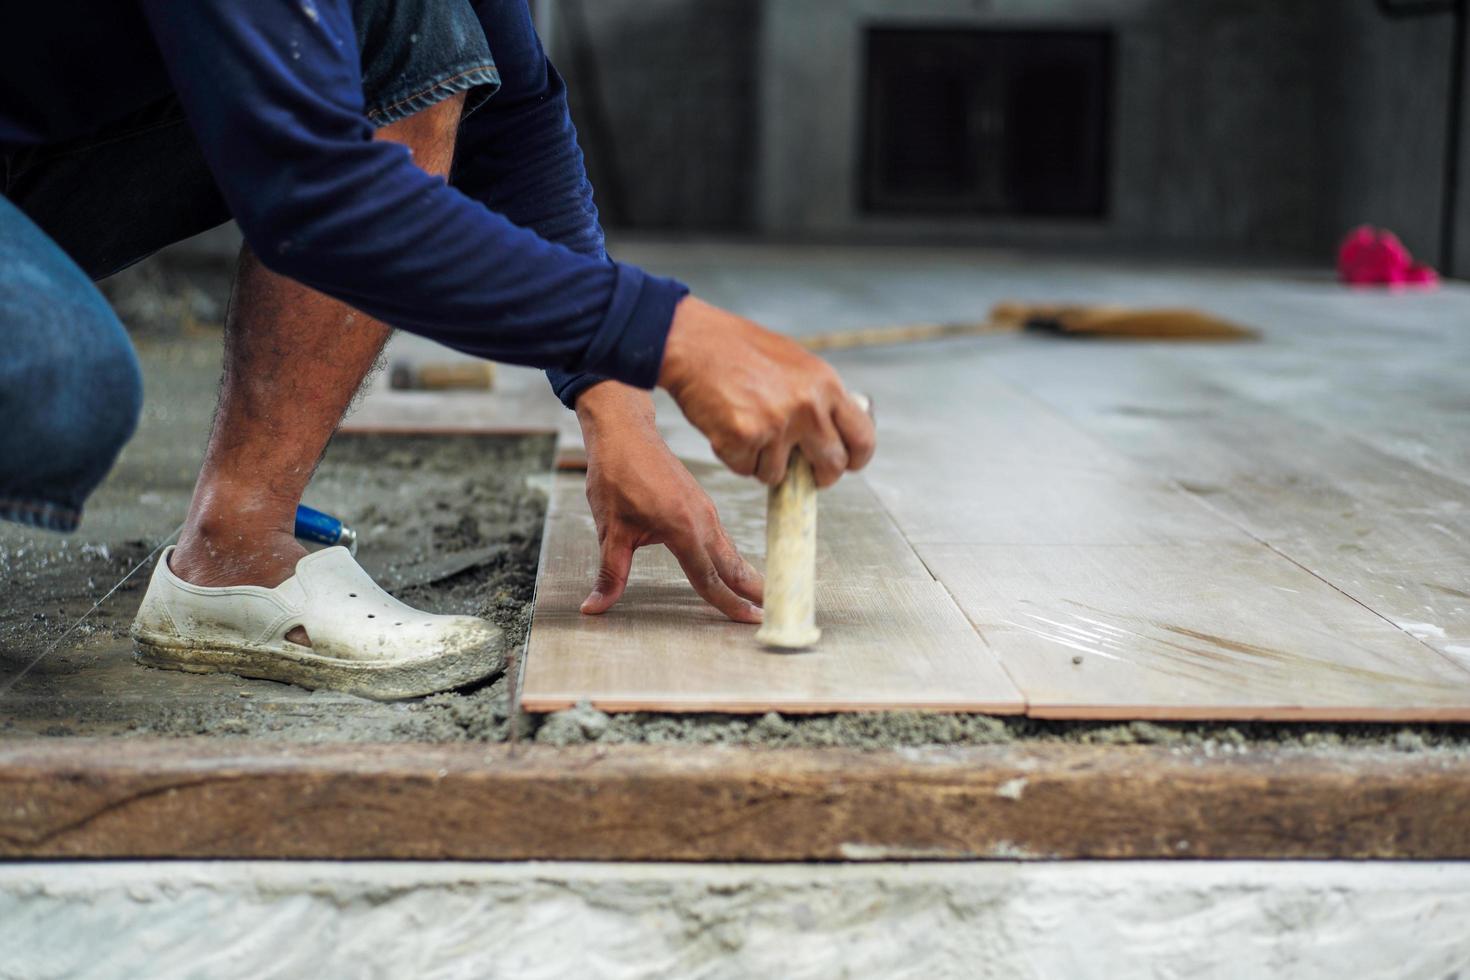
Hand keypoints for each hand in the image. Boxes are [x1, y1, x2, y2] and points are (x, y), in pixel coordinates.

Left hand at [575, 382, 763, 622]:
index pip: (709, 578)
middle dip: (753, 591)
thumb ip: (610, 573)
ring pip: (729, 550)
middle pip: (732, 565)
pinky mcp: (701, 502)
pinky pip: (722, 536)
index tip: (750, 621)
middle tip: (772, 613)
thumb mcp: (610, 530)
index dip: (729, 604)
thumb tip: (594, 608)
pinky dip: (731, 556)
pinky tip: (732, 565)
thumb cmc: (616, 476)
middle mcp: (702, 520)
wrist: (624, 433)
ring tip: (761, 594)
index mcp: (683, 529)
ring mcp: (705, 509)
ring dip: (744, 574)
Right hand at [658, 296, 876, 486]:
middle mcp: (807, 408)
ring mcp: (775, 425)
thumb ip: (819, 398)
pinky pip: (746, 469)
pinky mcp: (742, 439)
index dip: (855, 459)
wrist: (693, 343)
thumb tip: (833, 436)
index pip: (863, 439)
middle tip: (800, 470)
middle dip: (816, 476)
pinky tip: (727, 425)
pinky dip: (736, 456)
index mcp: (826, 385)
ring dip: (763, 461)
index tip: (846, 465)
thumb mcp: (797, 364)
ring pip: (780, 474)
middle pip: (831, 467)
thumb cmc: (740, 350)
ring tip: (748, 426)